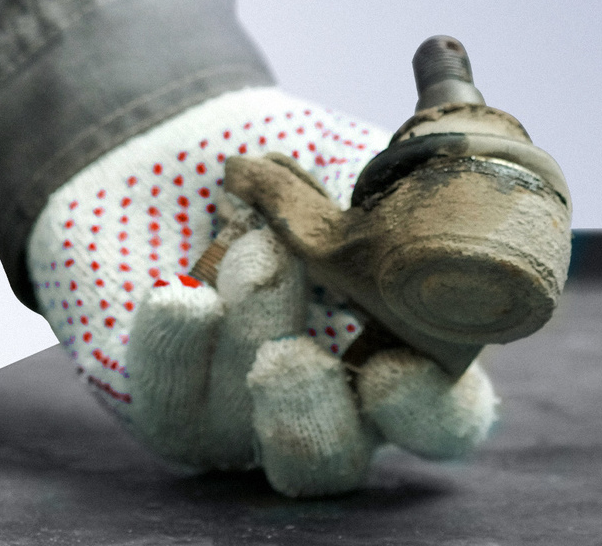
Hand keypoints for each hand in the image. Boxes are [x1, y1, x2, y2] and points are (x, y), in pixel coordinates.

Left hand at [27, 86, 496, 495]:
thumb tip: (405, 222)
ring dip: (247, 344)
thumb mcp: (345, 161)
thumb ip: (390, 205)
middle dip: (312, 418)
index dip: (425, 414)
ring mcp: (237, 408)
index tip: (395, 373)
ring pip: (242, 434)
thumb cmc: (282, 161)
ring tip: (248, 256)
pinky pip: (167, 409)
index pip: (438, 420)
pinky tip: (180, 295)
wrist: (175, 140)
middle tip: (290, 357)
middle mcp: (323, 399)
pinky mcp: (163, 398)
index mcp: (398, 352)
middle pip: (334, 460)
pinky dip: (175, 350)